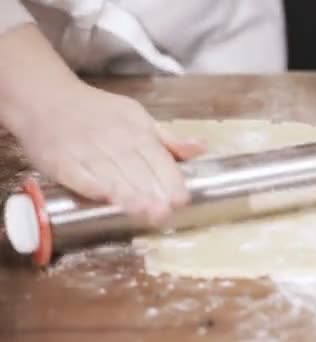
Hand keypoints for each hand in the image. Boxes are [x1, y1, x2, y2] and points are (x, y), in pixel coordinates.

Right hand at [9, 83, 204, 224]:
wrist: (45, 98)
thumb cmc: (98, 113)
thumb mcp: (137, 117)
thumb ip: (168, 139)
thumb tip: (202, 148)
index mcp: (136, 130)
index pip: (157, 157)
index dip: (170, 179)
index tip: (182, 199)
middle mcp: (113, 140)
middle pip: (136, 169)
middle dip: (151, 192)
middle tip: (165, 213)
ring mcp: (86, 151)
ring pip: (110, 175)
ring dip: (127, 194)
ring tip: (144, 212)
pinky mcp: (60, 161)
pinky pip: (78, 175)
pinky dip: (91, 186)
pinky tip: (105, 198)